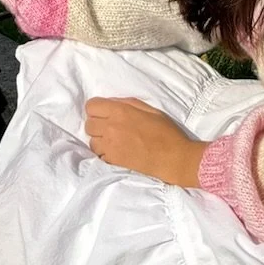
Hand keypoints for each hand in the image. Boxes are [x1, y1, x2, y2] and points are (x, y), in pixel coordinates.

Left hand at [85, 97, 205, 187]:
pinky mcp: (113, 161)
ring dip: (99, 140)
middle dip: (97, 124)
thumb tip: (111, 103)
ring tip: (113, 141)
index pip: (91, 106)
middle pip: (88, 123)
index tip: (105, 113)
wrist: (174, 158)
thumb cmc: (165, 131)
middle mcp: (111, 127)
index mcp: (120, 111)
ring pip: (91, 140)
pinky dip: (104, 153)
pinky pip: (98, 155)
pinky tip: (116, 152)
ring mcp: (110, 145)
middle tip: (110, 128)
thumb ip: (127, 104)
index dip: (97, 109)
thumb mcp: (149, 110)